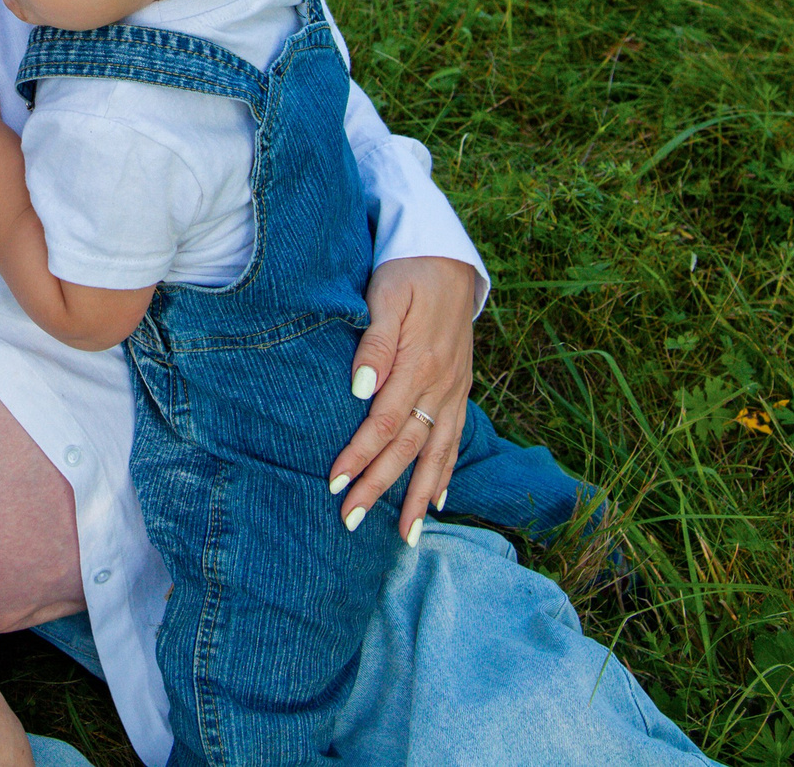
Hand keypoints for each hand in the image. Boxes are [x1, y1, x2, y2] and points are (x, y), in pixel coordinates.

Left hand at [326, 256, 479, 541]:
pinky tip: (436, 501)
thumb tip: (361, 390)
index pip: (383, 423)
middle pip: (407, 447)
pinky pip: (454, 439)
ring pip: (436, 453)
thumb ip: (375, 343)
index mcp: (420, 363)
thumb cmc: (407, 273)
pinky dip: (446, 472)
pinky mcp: (459, 389)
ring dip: (417, 495)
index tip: (334, 483)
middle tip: (350, 520)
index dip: (359, 456)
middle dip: (380, 487)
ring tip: (404, 535)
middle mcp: (441, 384)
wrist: (448, 257)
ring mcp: (454, 390)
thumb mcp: (387, 295)